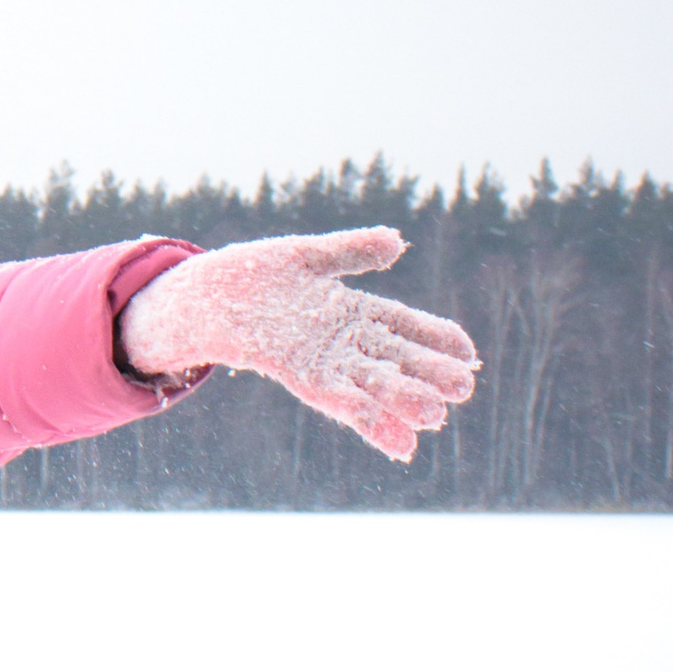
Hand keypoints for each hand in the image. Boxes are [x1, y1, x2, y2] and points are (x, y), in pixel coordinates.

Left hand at [117, 227, 479, 462]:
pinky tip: (384, 430)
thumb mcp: (308, 256)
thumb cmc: (253, 274)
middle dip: (427, 374)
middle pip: (393, 358)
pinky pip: (331, 394)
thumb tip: (398, 241)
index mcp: (349, 311)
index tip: (468, 352)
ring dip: (399, 401)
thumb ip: (351, 251)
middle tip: (464, 389)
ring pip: (368, 383)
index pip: (403, 324)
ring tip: (434, 418)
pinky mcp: (292, 369)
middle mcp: (339, 341)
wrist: (203, 295)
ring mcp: (318, 359)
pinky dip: (359, 413)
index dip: (435, 337)